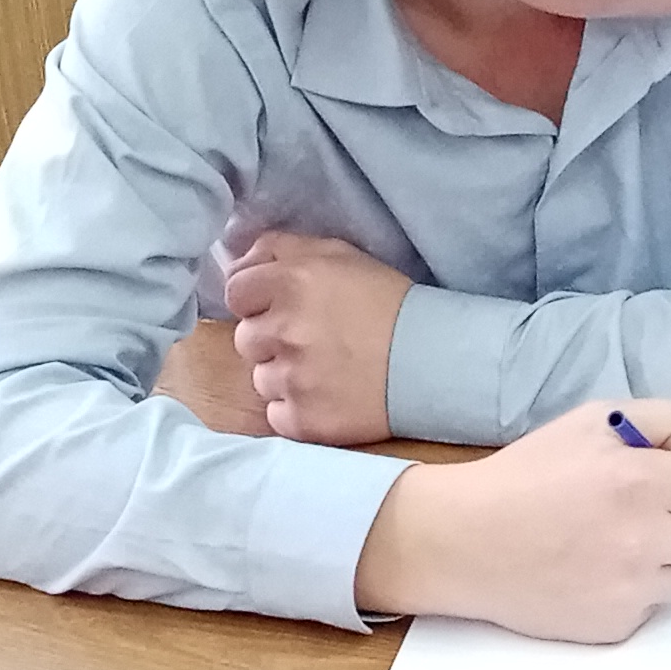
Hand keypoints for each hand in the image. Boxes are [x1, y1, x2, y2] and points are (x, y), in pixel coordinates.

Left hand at [224, 229, 412, 445]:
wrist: (435, 360)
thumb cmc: (387, 302)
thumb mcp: (339, 255)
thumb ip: (282, 249)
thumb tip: (235, 261)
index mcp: (291, 282)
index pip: (236, 292)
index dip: (257, 300)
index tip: (283, 308)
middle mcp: (285, 329)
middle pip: (246, 338)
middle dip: (272, 338)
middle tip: (313, 340)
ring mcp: (292, 379)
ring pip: (261, 379)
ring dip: (285, 375)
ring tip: (326, 370)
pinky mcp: (303, 420)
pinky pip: (277, 414)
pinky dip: (296, 409)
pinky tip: (328, 396)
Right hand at [353, 400, 670, 641]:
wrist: (464, 541)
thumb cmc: (526, 475)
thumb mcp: (591, 420)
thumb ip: (656, 421)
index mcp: (641, 481)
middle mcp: (644, 538)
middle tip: (650, 513)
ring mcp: (631, 588)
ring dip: (666, 558)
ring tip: (618, 543)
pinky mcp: (615, 624)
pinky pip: (653, 605)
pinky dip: (633, 590)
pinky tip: (594, 572)